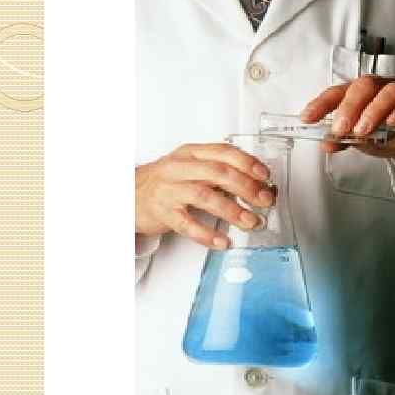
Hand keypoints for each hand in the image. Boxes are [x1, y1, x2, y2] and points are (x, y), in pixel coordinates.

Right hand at [136, 143, 274, 248]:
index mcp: (191, 153)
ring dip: (232, 211)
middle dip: (246, 187)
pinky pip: (187, 225)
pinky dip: (207, 235)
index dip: (247, 162)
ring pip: (205, 197)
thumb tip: (257, 184)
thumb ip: (219, 171)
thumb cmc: (166, 181)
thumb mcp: (191, 166)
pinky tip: (223, 242)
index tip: (265, 175)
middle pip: (218, 173)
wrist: (129, 194)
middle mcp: (179, 168)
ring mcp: (169, 190)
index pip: (223, 152)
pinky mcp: (162, 212)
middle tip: (265, 200)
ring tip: (250, 222)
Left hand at [300, 75, 394, 173]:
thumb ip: (343, 139)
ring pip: (388, 92)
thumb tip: (326, 143)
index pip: (338, 92)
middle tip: (340, 128)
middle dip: (349, 107)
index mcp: (360, 92)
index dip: (321, 104)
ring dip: (373, 111)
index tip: (307, 118)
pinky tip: (393, 122)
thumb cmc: (387, 134)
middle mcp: (380, 86)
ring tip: (363, 131)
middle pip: (363, 86)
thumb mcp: (360, 139)